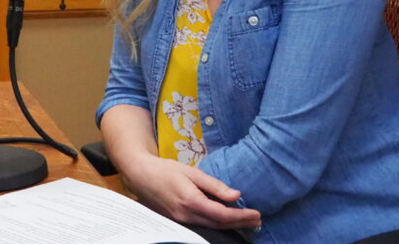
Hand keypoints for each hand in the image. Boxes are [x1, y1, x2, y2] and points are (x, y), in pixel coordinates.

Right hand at [125, 154, 261, 229]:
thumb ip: (214, 185)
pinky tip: (227, 221)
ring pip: (211, 227)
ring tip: (247, 221)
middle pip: (219, 224)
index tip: (256, 213)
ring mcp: (181, 221)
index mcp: (191, 201)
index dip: (241, 216)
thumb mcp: (192, 172)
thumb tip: (236, 195)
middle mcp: (186, 215)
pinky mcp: (177, 221)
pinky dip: (217, 224)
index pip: (222, 215)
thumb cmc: (166, 170)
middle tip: (257, 220)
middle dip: (240, 223)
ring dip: (231, 225)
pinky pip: (202, 225)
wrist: (141, 176)